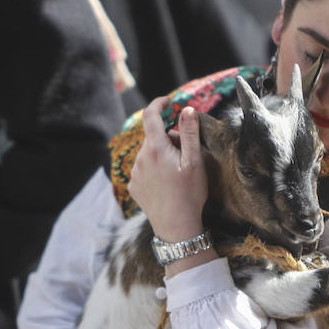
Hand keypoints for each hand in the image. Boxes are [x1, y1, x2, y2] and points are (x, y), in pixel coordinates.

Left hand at [128, 97, 214, 274]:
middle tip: (186, 153)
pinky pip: (144, 168)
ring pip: (149, 153)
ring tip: (177, 173)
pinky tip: (166, 183)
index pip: (151, 115)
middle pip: (153, 137)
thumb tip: (186, 110)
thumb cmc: (189, 194)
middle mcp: (140, 158)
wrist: (176, 227)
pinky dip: (154, 168)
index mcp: (155, 148)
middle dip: (169, 138)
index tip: (168, 101)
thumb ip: (189, 133)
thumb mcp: (194, 161)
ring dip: (161, 154)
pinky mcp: (133, 186)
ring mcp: (135, 173)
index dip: (158, 104)